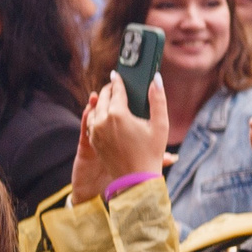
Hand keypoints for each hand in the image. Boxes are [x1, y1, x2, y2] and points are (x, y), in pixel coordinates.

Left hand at [85, 72, 171, 188]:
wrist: (136, 179)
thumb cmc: (151, 152)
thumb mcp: (160, 124)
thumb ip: (158, 99)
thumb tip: (156, 79)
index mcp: (118, 114)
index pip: (116, 90)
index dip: (118, 80)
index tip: (118, 73)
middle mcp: (102, 121)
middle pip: (103, 98)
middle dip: (110, 90)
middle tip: (116, 84)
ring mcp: (95, 131)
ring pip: (95, 110)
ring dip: (101, 102)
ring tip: (110, 98)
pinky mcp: (93, 141)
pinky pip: (91, 122)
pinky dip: (96, 115)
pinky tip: (104, 114)